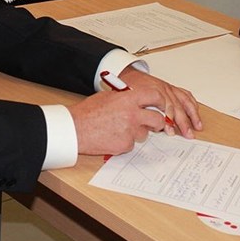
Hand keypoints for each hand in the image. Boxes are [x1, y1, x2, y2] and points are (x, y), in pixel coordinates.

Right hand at [69, 67, 201, 156]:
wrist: (75, 129)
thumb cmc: (88, 112)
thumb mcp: (109, 97)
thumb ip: (126, 97)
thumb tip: (140, 98)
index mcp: (128, 98)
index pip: (156, 96)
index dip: (162, 101)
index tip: (164, 105)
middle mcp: (132, 114)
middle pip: (158, 119)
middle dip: (157, 122)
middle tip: (153, 123)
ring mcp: (130, 130)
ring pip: (145, 133)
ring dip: (138, 132)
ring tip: (119, 128)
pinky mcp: (126, 144)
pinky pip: (132, 143)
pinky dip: (126, 141)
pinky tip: (113, 136)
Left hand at [118, 65, 202, 138]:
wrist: (127, 74)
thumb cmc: (128, 88)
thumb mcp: (131, 101)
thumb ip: (143, 113)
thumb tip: (149, 126)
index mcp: (153, 92)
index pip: (166, 108)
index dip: (169, 121)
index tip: (171, 131)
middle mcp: (163, 89)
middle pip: (177, 106)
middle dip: (184, 122)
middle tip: (188, 134)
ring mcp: (168, 88)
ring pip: (184, 100)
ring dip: (192, 114)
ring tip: (197, 125)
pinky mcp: (170, 87)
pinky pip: (184, 94)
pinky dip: (192, 103)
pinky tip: (195, 110)